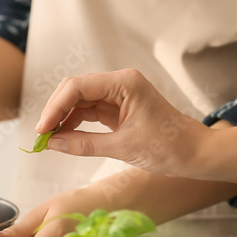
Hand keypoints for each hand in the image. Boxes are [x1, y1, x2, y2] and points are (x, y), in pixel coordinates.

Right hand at [35, 69, 209, 176]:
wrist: (195, 153)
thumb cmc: (169, 147)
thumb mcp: (122, 147)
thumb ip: (84, 144)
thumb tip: (52, 144)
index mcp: (124, 83)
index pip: (78, 87)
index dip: (55, 107)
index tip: (42, 129)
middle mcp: (119, 83)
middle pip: (74, 90)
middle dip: (56, 111)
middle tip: (42, 135)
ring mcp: (118, 94)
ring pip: (79, 100)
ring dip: (63, 118)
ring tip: (49, 139)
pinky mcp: (117, 108)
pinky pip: (88, 111)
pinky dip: (74, 123)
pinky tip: (63, 137)